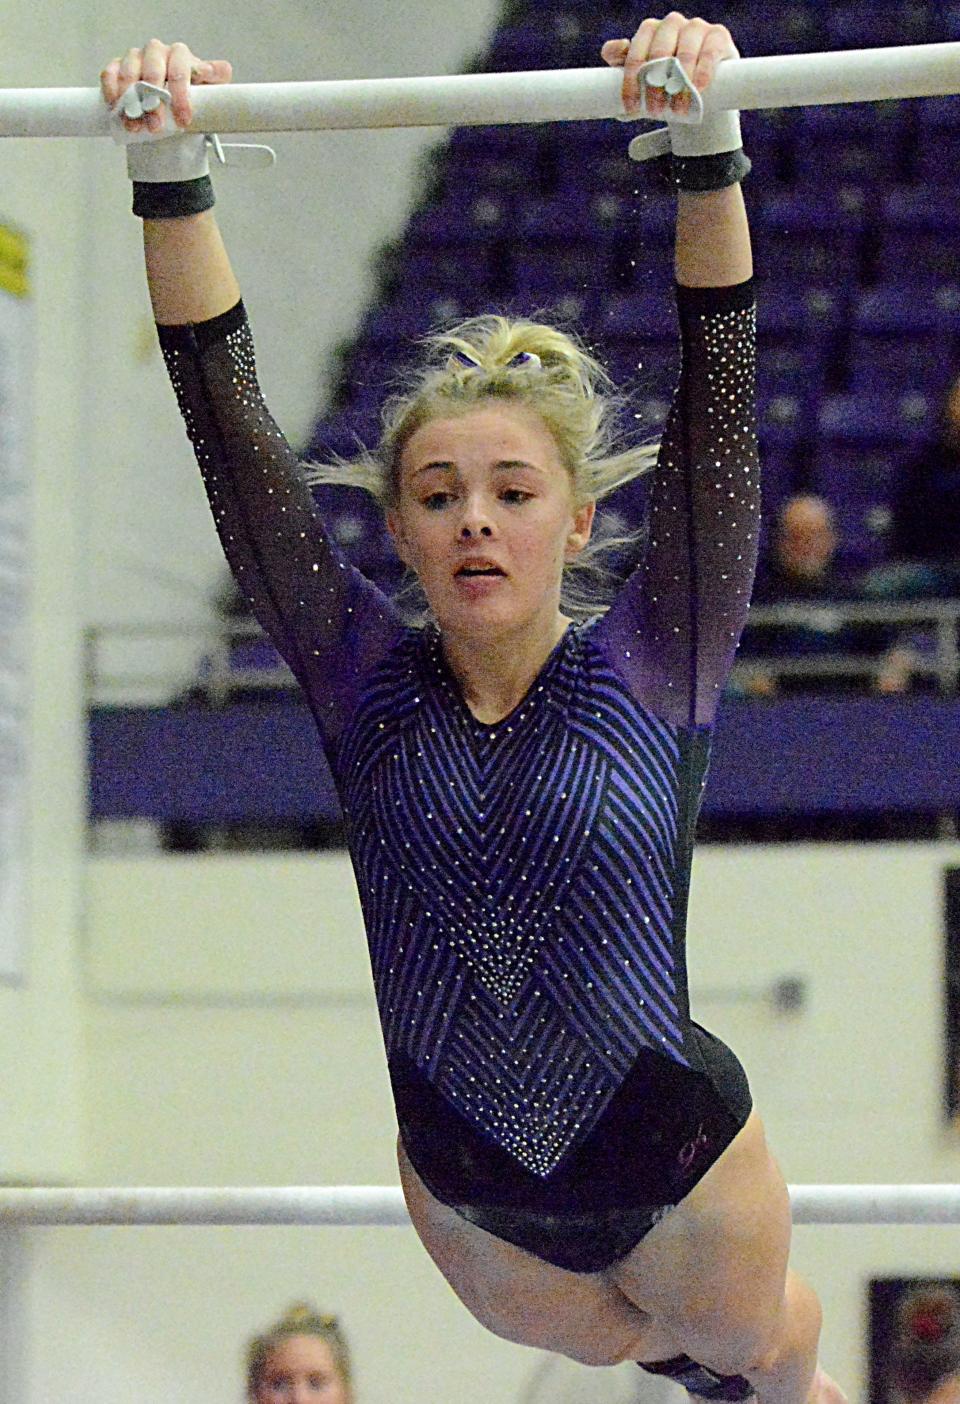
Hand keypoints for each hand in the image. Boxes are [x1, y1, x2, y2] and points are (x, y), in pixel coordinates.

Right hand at [100, 40, 231, 133]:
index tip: (184, 120)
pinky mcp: (117, 66)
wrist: (170, 101)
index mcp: (179, 55)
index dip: (181, 96)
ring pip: (130, 73)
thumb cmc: (189, 94)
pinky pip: (109, 74)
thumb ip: (215, 80)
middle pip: (153, 71)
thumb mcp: (207, 89)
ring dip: (131, 102)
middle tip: (157, 127)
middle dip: (155, 102)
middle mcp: (157, 51)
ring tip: (136, 126)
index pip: (180, 70)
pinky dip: (111, 91)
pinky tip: (116, 108)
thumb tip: (222, 70)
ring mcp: (135, 57)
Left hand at [601, 12, 737, 116]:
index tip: (632, 107)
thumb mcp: (642, 80)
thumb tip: (610, 51)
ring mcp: (695, 27)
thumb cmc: (666, 83)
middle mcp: (671, 23)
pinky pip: (709, 53)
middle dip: (655, 85)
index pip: (635, 52)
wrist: (702, 89)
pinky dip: (702, 73)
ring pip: (684, 53)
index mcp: (649, 31)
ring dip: (680, 84)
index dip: (631, 81)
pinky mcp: (717, 36)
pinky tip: (698, 89)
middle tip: (656, 111)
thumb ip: (620, 70)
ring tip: (678, 110)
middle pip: (659, 52)